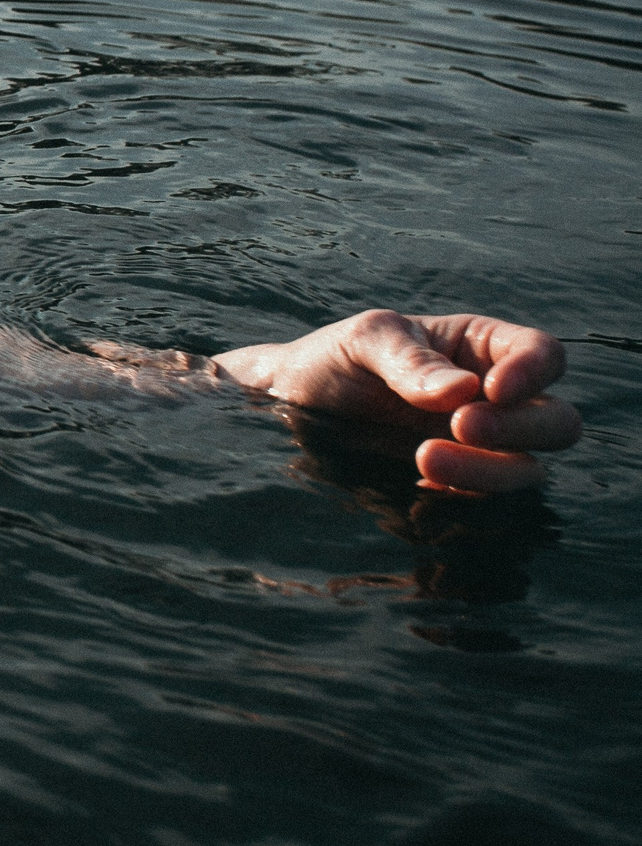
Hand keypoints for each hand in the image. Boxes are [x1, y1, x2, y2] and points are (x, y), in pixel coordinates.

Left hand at [215, 310, 576, 494]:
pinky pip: (487, 505)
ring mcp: (482, 448)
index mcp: (481, 349)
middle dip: (519, 428)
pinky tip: (420, 487)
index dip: (534, 373)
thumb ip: (410, 361)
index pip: (542, 355)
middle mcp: (494, 400)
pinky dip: (464, 500)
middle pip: (556, 420)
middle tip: (461, 426)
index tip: (492, 391)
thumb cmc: (335, 359)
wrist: (290, 407)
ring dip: (488, 470)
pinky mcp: (458, 487)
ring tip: (424, 459)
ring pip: (527, 469)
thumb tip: (462, 392)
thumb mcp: (365, 340)